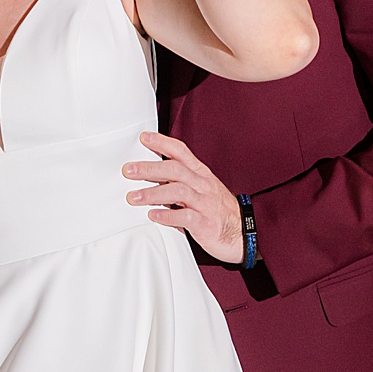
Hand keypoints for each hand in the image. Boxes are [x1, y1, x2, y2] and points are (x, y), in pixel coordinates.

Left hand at [124, 131, 244, 262]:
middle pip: (175, 169)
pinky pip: (186, 217)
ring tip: (133, 197)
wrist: (244, 234)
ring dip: (153, 193)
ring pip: (178, 191)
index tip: (143, 138)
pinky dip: (168, 216)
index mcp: (201, 174)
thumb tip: (148, 175)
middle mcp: (203, 185)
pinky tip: (153, 215)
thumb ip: (178, 182)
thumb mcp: (201, 190)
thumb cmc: (218, 211)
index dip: (162, 142)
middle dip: (150, 168)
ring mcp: (205, 204)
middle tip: (128, 170)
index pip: (181, 152)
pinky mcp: (206, 223)